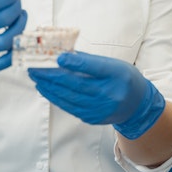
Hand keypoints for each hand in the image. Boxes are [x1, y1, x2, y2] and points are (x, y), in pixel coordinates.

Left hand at [27, 51, 165, 138]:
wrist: (136, 105)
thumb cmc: (123, 78)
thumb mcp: (113, 64)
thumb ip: (89, 60)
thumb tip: (63, 54)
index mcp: (117, 75)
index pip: (94, 67)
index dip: (76, 62)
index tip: (58, 57)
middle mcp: (109, 94)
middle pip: (76, 84)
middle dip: (52, 75)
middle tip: (35, 68)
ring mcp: (100, 108)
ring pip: (69, 97)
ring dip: (49, 87)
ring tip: (36, 77)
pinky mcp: (92, 118)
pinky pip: (70, 107)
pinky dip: (56, 97)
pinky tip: (46, 89)